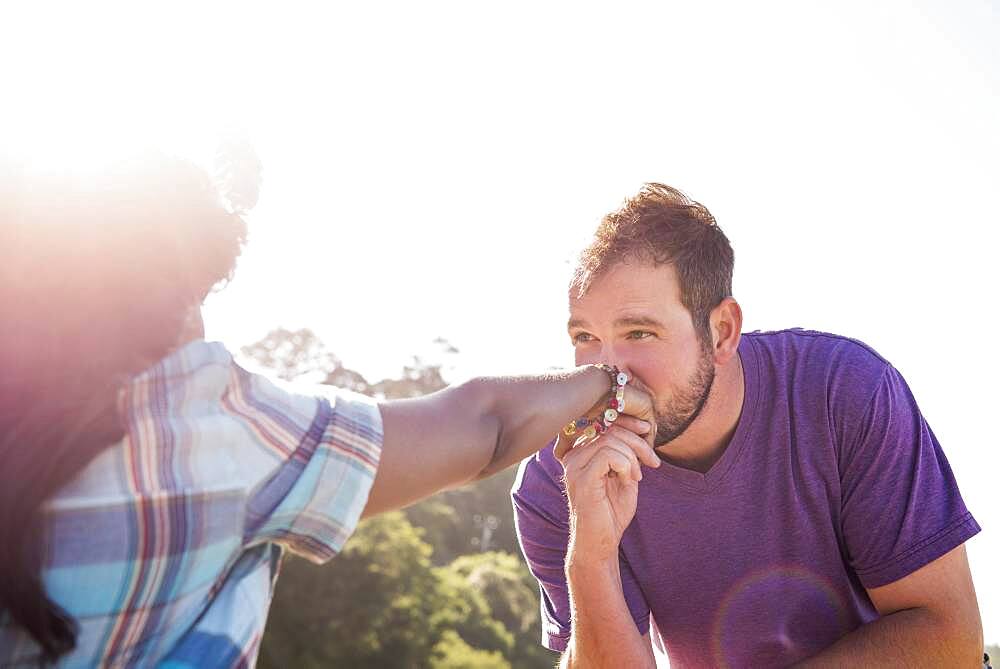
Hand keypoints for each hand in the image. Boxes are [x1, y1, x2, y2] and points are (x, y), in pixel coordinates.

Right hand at [555, 385, 658, 563]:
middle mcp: (572, 456)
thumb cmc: (611, 511)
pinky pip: (608, 455)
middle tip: (652, 462)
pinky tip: (629, 481)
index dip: (627, 421)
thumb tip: (639, 428)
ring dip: (633, 457)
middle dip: (637, 442)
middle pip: (608, 429)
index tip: (647, 430)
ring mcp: (574, 466)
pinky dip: (626, 465)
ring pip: (610, 440)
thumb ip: (625, 452)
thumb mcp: (623, 475)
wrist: (600, 542)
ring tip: (637, 477)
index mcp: (579, 452)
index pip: (602, 422)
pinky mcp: (581, 478)